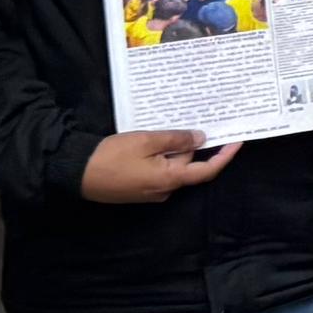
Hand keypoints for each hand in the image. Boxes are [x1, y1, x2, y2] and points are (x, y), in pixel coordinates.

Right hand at [79, 130, 240, 202]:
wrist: (74, 172)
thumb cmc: (112, 156)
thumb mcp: (146, 141)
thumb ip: (176, 139)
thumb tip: (201, 138)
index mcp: (170, 180)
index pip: (207, 170)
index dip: (225, 156)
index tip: (238, 141)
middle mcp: (164, 190)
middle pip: (187, 165)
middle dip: (189, 145)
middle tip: (190, 120)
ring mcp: (150, 192)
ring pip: (172, 167)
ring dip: (173, 149)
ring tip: (167, 127)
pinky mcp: (138, 190)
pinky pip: (158, 171)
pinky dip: (160, 156)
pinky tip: (152, 141)